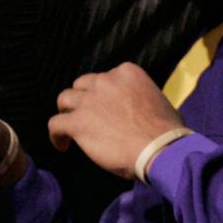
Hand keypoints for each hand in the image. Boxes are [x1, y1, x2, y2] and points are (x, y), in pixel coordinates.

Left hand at [49, 63, 184, 179]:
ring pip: (65, 99)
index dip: (103, 93)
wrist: (160, 149)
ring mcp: (89, 101)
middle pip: (82, 85)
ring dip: (68, 112)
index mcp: (126, 72)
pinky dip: (56, 135)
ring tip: (71, 128)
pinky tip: (62, 145)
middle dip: (83, 99)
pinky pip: (55, 124)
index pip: (105, 77)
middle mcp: (105, 81)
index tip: (107, 108)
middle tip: (88, 116)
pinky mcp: (78, 122)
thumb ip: (140, 96)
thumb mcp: (157, 100)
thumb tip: (138, 108)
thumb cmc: (167, 131)